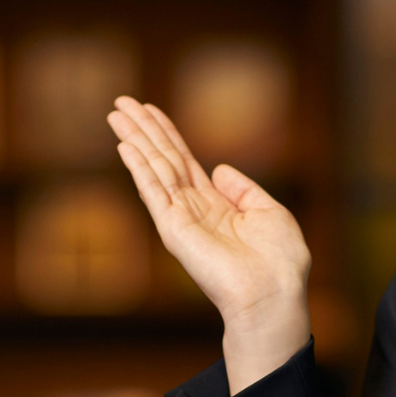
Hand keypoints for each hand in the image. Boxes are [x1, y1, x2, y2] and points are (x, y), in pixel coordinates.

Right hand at [107, 97, 311, 393]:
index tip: (149, 109)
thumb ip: (244, 189)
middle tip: (120, 102)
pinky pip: (153, 191)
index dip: (167, 133)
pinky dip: (139, 167)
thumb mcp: (270, 212)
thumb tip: (218, 167)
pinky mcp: (173, 229)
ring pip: (154, 168)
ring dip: (134, 139)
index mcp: (217, 204)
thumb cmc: (279, 262)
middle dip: (143, 129)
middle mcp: (194, 208)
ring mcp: (181, 218)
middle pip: (163, 158)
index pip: (184, 160)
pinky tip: (125, 145)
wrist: (273, 294)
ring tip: (116, 113)